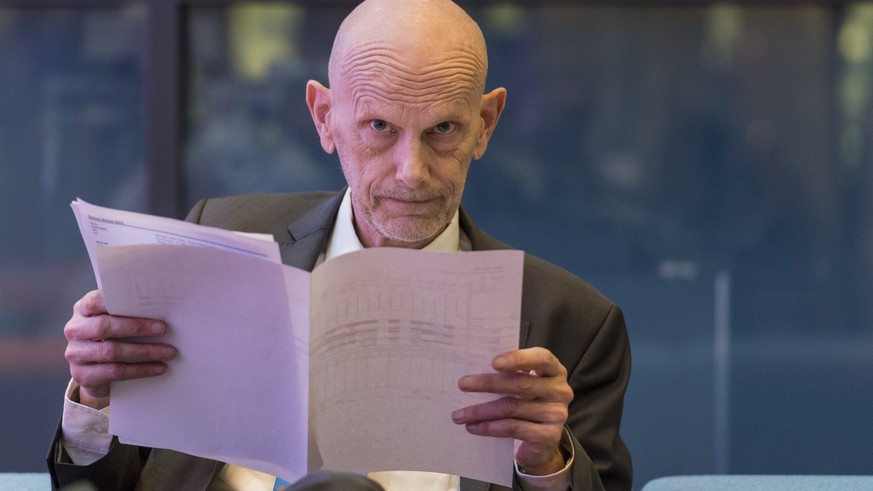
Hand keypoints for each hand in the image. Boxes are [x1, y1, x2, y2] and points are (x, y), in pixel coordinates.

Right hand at [64, 290, 175, 409]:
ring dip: (144, 352)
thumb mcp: (116, 319)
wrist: (94, 368)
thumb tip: (162, 307)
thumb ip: (128, 310)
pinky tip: (159, 368)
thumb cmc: (112, 334)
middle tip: (163, 329)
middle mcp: (75, 330)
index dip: (120, 303)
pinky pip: (114, 372)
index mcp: (83, 309)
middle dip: (137, 328)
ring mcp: (75, 353)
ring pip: (111, 352)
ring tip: (168, 352)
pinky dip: (140, 370)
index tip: (150, 306)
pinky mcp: (82, 375)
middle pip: (104, 327)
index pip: (96, 301)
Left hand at [451, 347, 572, 474]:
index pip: (541, 358)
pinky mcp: (549, 436)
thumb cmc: (527, 404)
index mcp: (554, 370)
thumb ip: (509, 374)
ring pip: (511, 407)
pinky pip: (512, 428)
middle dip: (487, 383)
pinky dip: (489, 427)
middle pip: (520, 384)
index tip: (494, 362)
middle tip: (462, 384)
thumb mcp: (522, 386)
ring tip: (459, 414)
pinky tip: (474, 427)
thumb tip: (472, 368)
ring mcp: (557, 414)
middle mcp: (560, 391)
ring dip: (481, 411)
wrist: (541, 441)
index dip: (519, 358)